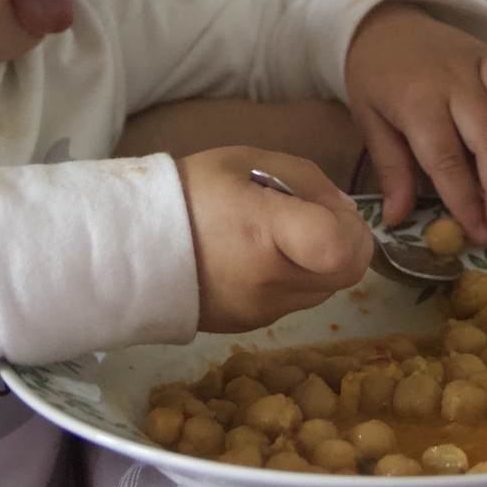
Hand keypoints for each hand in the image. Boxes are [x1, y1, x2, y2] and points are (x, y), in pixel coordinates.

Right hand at [174, 147, 373, 332]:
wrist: (133, 244)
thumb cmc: (192, 191)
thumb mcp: (248, 160)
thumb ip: (307, 179)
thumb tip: (345, 210)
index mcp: (266, 231)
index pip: (340, 248)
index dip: (353, 227)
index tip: (333, 209)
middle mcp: (270, 280)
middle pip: (348, 274)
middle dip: (346, 244)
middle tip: (315, 218)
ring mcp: (262, 310)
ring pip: (326, 290)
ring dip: (322, 264)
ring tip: (282, 237)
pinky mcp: (252, 325)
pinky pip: (296, 302)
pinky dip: (294, 279)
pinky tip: (261, 257)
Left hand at [345, 2, 486, 242]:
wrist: (383, 24)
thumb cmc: (376, 79)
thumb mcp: (369, 120)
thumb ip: (391, 168)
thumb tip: (397, 219)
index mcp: (416, 102)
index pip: (444, 159)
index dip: (463, 201)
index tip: (475, 233)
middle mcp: (452, 81)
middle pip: (486, 135)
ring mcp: (478, 61)